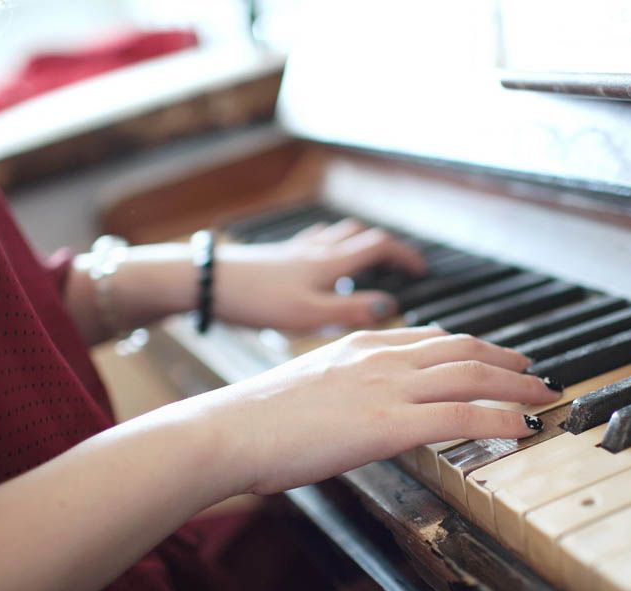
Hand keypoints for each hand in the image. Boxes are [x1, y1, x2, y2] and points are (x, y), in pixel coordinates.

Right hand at [153, 326, 560, 494]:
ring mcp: (386, 387)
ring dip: (515, 385)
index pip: (429, 337)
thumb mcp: (305, 387)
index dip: (470, 346)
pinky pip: (461, 416)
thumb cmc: (253, 419)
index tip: (492, 355)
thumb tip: (353, 412)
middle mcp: (379, 356)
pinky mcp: (389, 423)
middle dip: (505, 359)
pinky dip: (500, 419)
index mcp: (358, 344)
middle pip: (462, 348)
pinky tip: (522, 427)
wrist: (228, 430)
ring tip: (542, 395)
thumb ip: (340, 390)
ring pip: (471, 375)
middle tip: (533, 371)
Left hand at [211, 219, 425, 330]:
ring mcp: (296, 250)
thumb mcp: (309, 315)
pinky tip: (320, 259)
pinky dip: (328, 245)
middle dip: (385, 247)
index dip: (405, 255)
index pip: (380, 246)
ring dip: (358, 243)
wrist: (209, 283)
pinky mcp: (277, 256)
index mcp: (330, 263)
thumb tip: (390, 307)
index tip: (421, 270)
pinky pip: (313, 242)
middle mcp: (317, 250)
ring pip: (338, 235)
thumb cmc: (256, 301)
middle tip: (398, 266)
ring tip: (366, 262)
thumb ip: (351, 311)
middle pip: (362, 235)